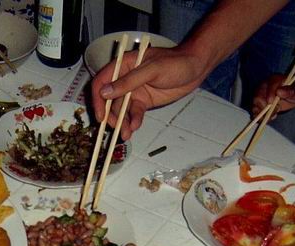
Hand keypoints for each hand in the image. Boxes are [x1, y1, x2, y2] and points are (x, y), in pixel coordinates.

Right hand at [92, 46, 208, 140]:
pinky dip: (133, 121)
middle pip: (109, 99)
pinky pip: (134, 113)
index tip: (100, 115)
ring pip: (121, 109)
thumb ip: (128, 82)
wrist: (196, 68)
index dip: (98, 99)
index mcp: (124, 65)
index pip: (102, 81)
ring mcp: (134, 91)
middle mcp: (125, 79)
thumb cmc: (175, 63)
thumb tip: (104, 92)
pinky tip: (135, 127)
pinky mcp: (143, 101)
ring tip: (126, 134)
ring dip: (122, 122)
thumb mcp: (151, 70)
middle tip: (115, 127)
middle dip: (110, 115)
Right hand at [252, 74, 294, 118]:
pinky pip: (255, 113)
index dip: (269, 96)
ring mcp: (261, 97)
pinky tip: (270, 118)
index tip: (273, 103)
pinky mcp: (260, 105)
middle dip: (265, 107)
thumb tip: (279, 91)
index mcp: (273, 80)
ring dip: (263, 114)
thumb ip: (289, 91)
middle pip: (257, 98)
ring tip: (274, 115)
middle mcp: (264, 87)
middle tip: (276, 109)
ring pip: (255, 106)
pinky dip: (261, 118)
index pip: (267, 88)